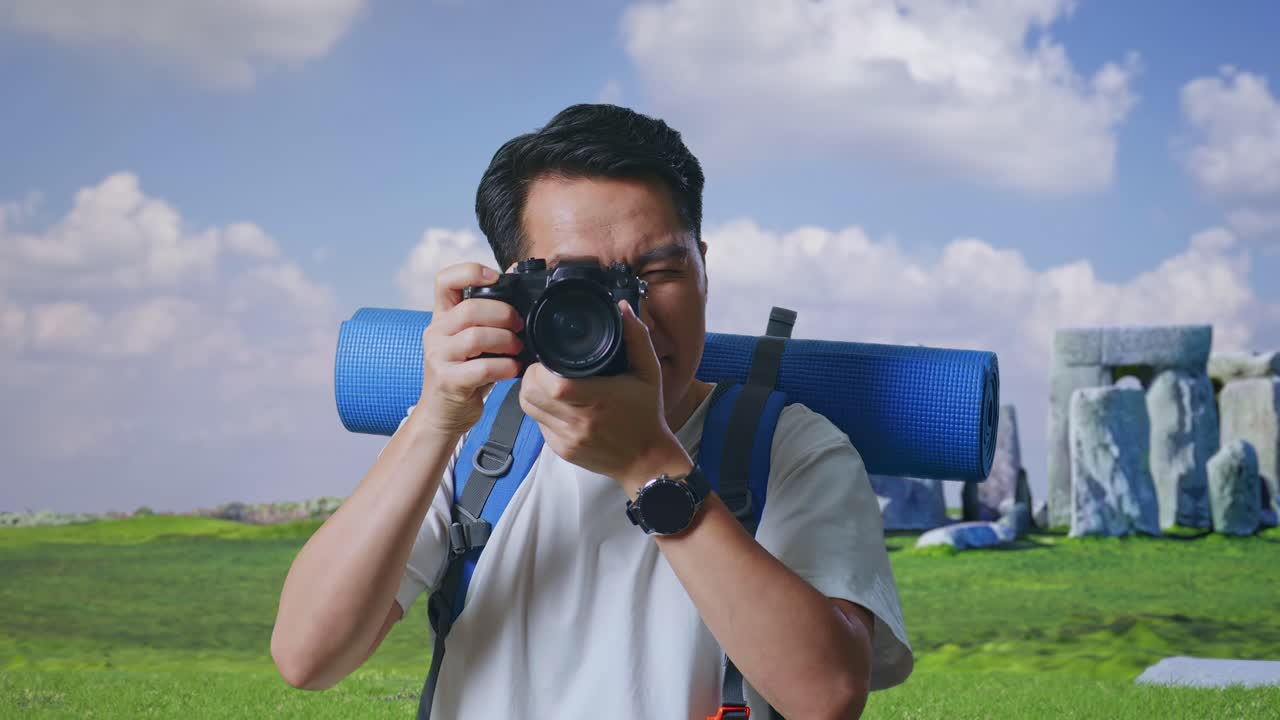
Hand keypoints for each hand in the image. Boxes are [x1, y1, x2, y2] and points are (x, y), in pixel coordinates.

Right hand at [416, 262, 524, 436]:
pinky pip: (482, 368)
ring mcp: (438, 357)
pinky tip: (512, 370)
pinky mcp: (448, 381)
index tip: (495, 278)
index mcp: (441, 317)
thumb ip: (488, 312)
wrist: (442, 414)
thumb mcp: (472, 339)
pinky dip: (505, 367)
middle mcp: (435, 332)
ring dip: (506, 341)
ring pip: (476, 336)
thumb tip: (514, 273)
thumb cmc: (463, 374)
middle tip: (519, 326)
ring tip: (517, 349)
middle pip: (471, 308)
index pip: (445, 280)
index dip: (470, 271)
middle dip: (504, 314)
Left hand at [519, 299, 690, 492]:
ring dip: (532, 391)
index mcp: (598, 400)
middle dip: (531, 375)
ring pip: (528, 408)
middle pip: (530, 394)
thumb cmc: (647, 415)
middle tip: (545, 367)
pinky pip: (537, 424)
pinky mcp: (561, 450)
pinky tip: (558, 403)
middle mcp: (579, 423)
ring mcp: (567, 439)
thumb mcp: (649, 372)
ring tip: (548, 382)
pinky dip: (541, 410)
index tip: (550, 358)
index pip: (552, 384)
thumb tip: (623, 309)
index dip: (541, 368)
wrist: (647, 460)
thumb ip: (636, 337)